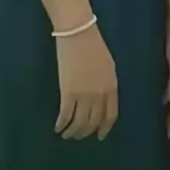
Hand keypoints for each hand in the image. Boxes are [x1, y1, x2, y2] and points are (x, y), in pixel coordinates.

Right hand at [54, 24, 117, 140]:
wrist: (78, 33)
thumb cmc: (93, 45)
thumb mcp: (108, 66)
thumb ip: (106, 84)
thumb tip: (101, 99)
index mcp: (111, 87)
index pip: (110, 115)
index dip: (104, 128)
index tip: (99, 136)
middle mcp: (99, 95)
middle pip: (93, 122)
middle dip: (86, 132)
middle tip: (79, 136)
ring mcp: (84, 95)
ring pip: (79, 123)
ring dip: (73, 132)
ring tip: (67, 135)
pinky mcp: (68, 93)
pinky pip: (65, 115)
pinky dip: (61, 124)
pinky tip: (58, 128)